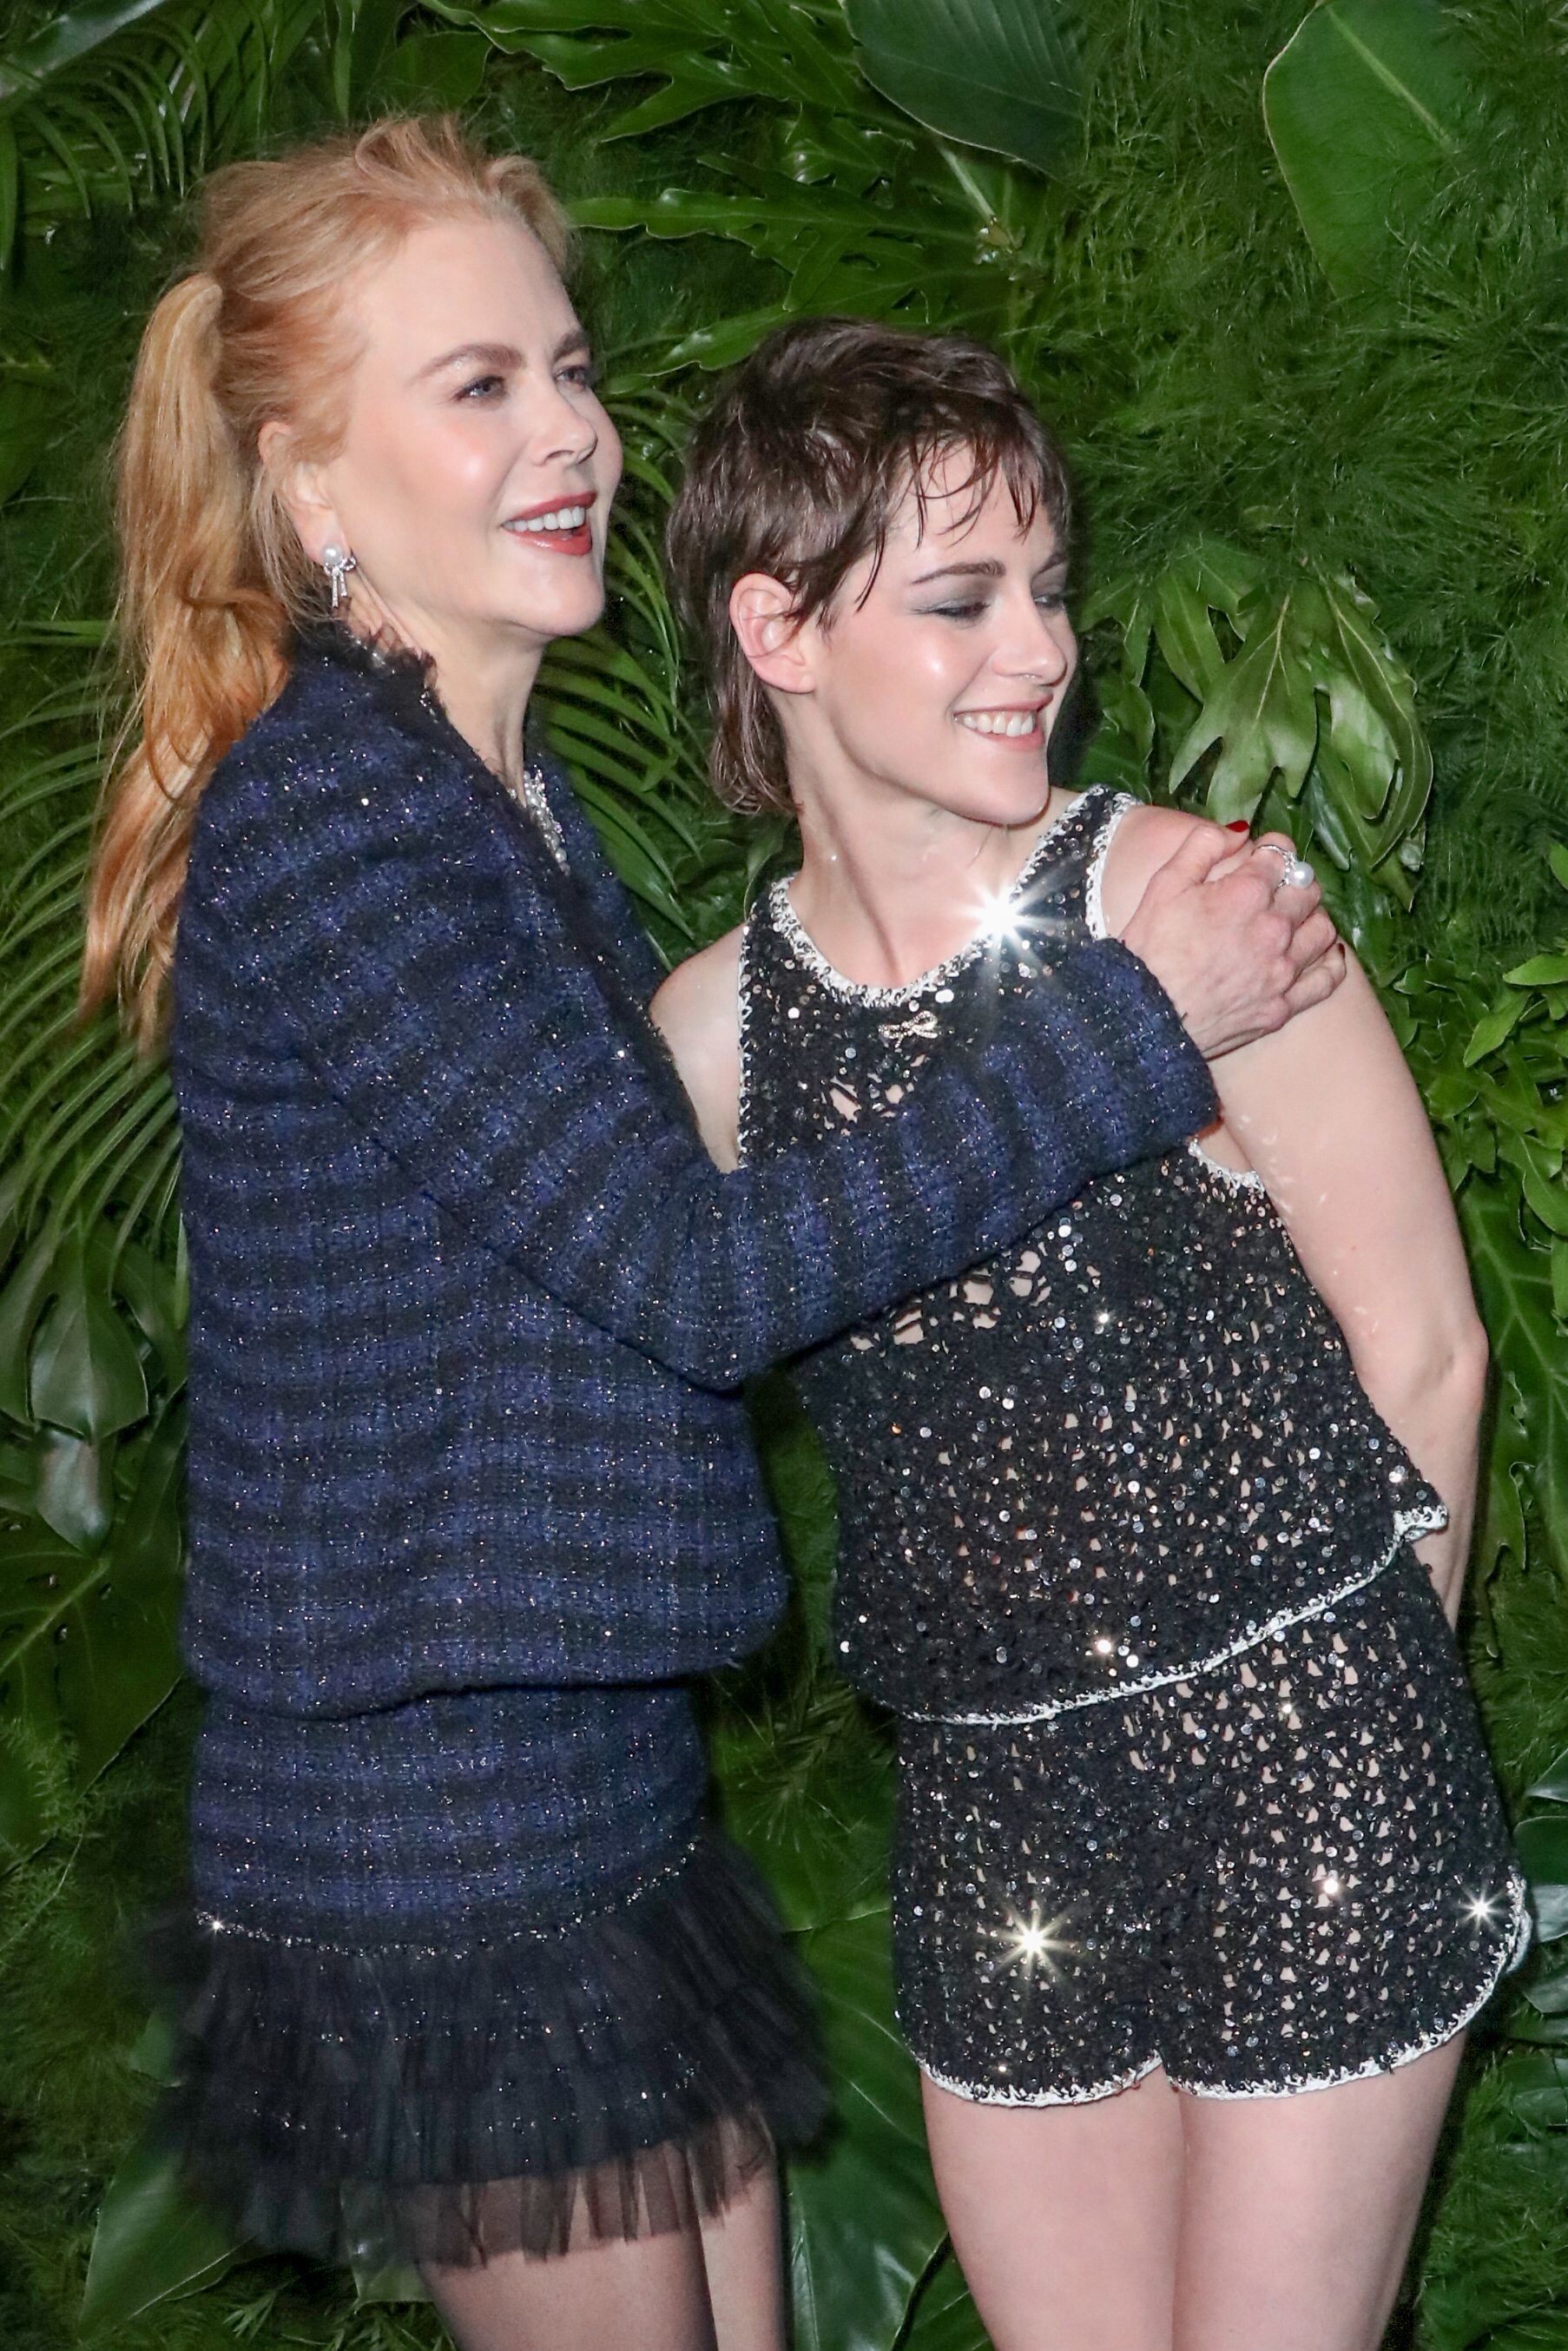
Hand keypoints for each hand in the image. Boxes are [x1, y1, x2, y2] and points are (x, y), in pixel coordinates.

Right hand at [1120, 823, 1344, 1059]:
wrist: (1144, 1017)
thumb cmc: (1147, 949)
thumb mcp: (1164, 884)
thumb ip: (1203, 845)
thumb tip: (1240, 830)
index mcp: (1246, 893)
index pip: (1280, 855)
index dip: (1272, 849)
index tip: (1263, 855)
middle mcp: (1274, 928)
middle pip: (1307, 890)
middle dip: (1293, 882)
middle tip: (1275, 889)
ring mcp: (1282, 970)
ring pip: (1323, 931)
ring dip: (1312, 918)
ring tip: (1294, 921)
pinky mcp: (1282, 1006)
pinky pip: (1326, 980)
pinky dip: (1330, 962)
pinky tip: (1323, 954)